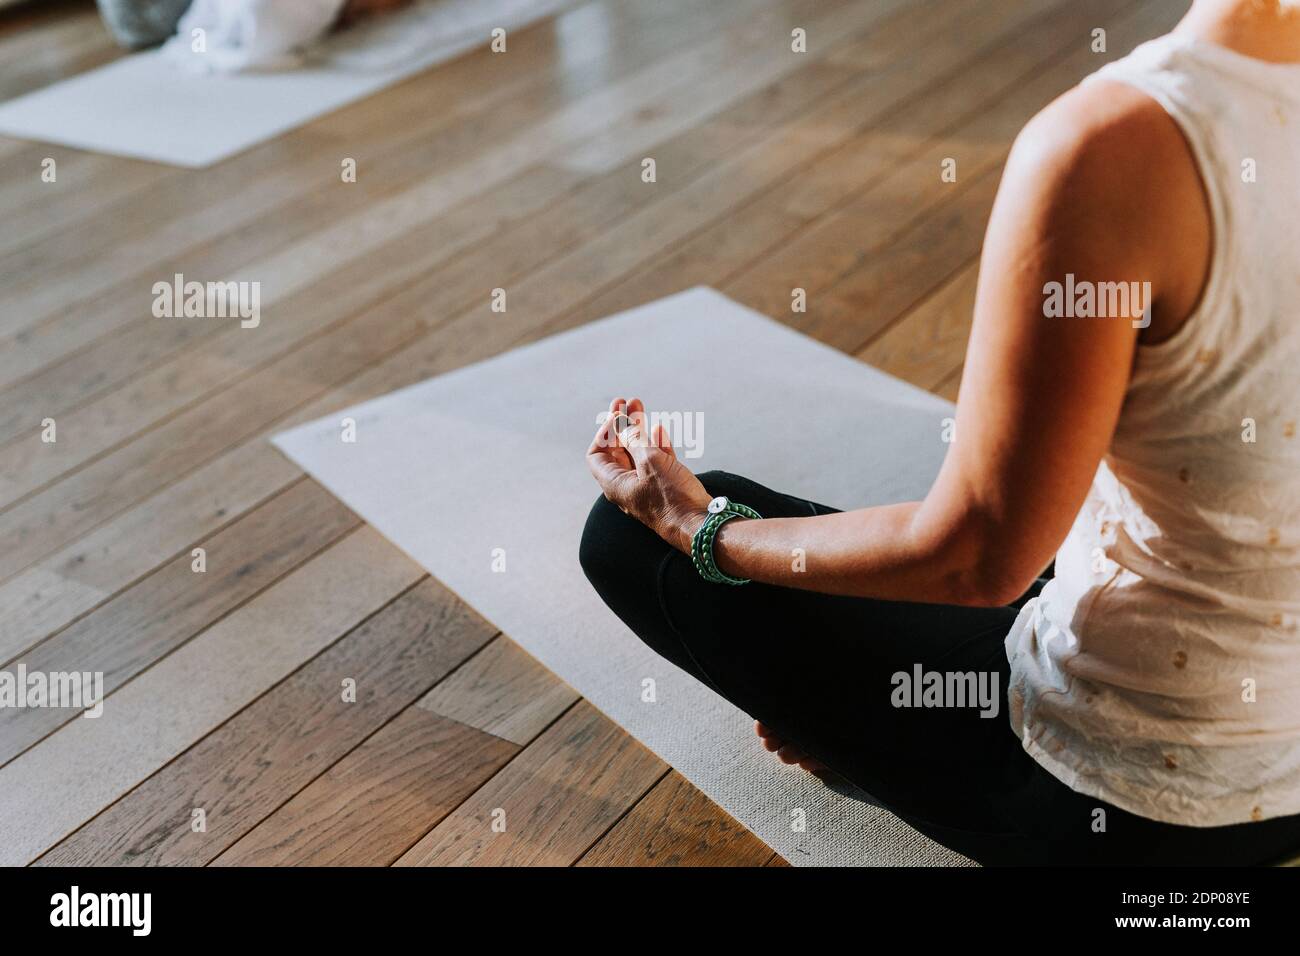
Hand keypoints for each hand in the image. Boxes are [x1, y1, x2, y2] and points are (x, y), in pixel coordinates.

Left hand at [585, 397, 712, 551]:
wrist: (699, 523)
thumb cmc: (671, 497)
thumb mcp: (649, 461)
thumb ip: (634, 440)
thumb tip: (624, 428)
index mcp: (615, 483)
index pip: (597, 454)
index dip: (604, 433)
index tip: (617, 416)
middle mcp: (627, 485)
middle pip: (617, 450)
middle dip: (620, 424)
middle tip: (625, 402)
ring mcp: (647, 486)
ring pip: (637, 452)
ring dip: (638, 429)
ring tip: (639, 407)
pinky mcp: (666, 487)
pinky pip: (655, 462)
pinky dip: (655, 444)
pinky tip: (658, 429)